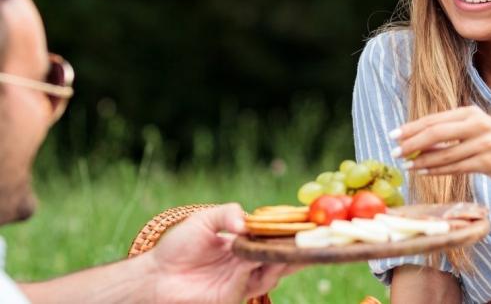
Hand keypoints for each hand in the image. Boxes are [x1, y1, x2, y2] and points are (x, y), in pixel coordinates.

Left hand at [150, 203, 298, 303]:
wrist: (156, 276)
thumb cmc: (178, 246)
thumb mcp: (204, 220)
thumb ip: (226, 214)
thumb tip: (247, 221)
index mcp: (242, 242)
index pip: (271, 235)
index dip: (289, 228)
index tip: (309, 219)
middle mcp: (247, 261)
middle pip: (279, 254)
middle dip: (298, 245)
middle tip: (317, 235)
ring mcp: (242, 279)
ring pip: (274, 268)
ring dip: (287, 256)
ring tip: (300, 244)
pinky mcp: (235, 294)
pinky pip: (258, 281)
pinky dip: (269, 269)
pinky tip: (275, 257)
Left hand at [390, 106, 490, 189]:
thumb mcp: (475, 131)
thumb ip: (449, 133)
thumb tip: (415, 141)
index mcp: (470, 113)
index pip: (433, 119)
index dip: (411, 128)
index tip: (393, 135)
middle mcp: (477, 124)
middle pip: (435, 133)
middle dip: (411, 143)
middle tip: (395, 152)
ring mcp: (484, 143)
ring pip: (444, 154)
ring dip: (422, 161)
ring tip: (407, 166)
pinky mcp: (488, 162)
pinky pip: (456, 168)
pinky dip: (437, 171)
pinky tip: (423, 172)